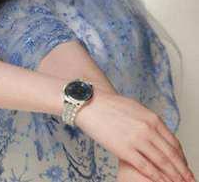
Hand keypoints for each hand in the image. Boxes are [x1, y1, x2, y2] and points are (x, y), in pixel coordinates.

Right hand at [75, 86, 194, 181]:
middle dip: (182, 171)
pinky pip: (146, 167)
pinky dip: (157, 177)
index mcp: (152, 119)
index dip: (182, 158)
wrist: (88, 104)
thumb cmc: (108, 105)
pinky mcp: (124, 149)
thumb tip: (158, 132)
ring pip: (162, 163)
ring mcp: (137, 140)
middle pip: (172, 155)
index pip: (174, 143)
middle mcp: (148, 129)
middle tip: (190, 181)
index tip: (185, 167)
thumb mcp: (135, 108)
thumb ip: (149, 121)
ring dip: (173, 177)